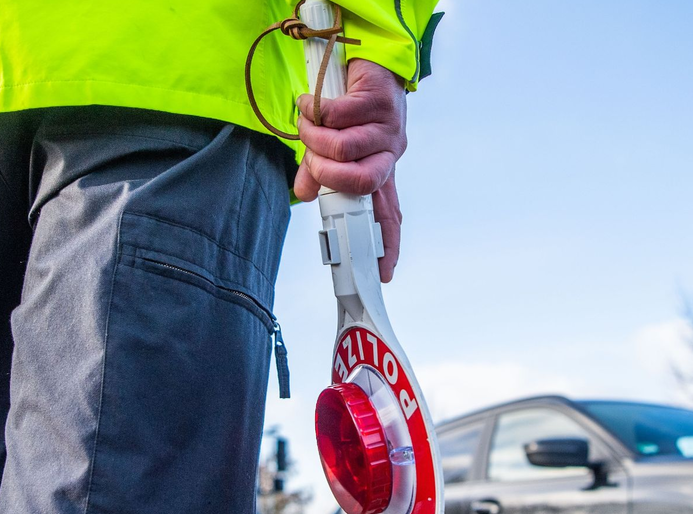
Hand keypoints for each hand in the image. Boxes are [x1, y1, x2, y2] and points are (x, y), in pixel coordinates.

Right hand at [294, 58, 406, 282]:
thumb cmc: (350, 105)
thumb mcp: (333, 146)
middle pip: (363, 182)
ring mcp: (388, 128)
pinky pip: (338, 116)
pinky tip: (311, 104)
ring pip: (345, 148)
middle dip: (328, 175)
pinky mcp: (378, 101)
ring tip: (308, 125)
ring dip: (315, 137)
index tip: (384, 275)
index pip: (389, 215)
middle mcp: (389, 154)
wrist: (366, 58)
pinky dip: (315, 110)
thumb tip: (303, 195)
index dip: (388, 245)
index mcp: (380, 171)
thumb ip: (319, 174)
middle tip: (313, 160)